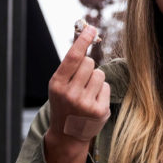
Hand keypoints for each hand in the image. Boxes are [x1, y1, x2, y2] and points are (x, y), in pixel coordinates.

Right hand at [46, 25, 110, 148]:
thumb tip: (83, 34)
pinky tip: (92, 102)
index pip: (73, 57)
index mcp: (57, 84)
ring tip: (86, 93)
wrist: (67, 134)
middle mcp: (70, 94)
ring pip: (99, 74)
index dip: (83, 40)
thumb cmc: (64, 103)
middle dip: (87, 67)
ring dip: (95, 80)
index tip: (91, 28)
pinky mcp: (99, 111)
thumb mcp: (59, 84)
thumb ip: (70, 63)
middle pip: (89, 63)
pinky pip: (105, 86)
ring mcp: (86, 103)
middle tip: (80, 82)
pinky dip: (101, 91)